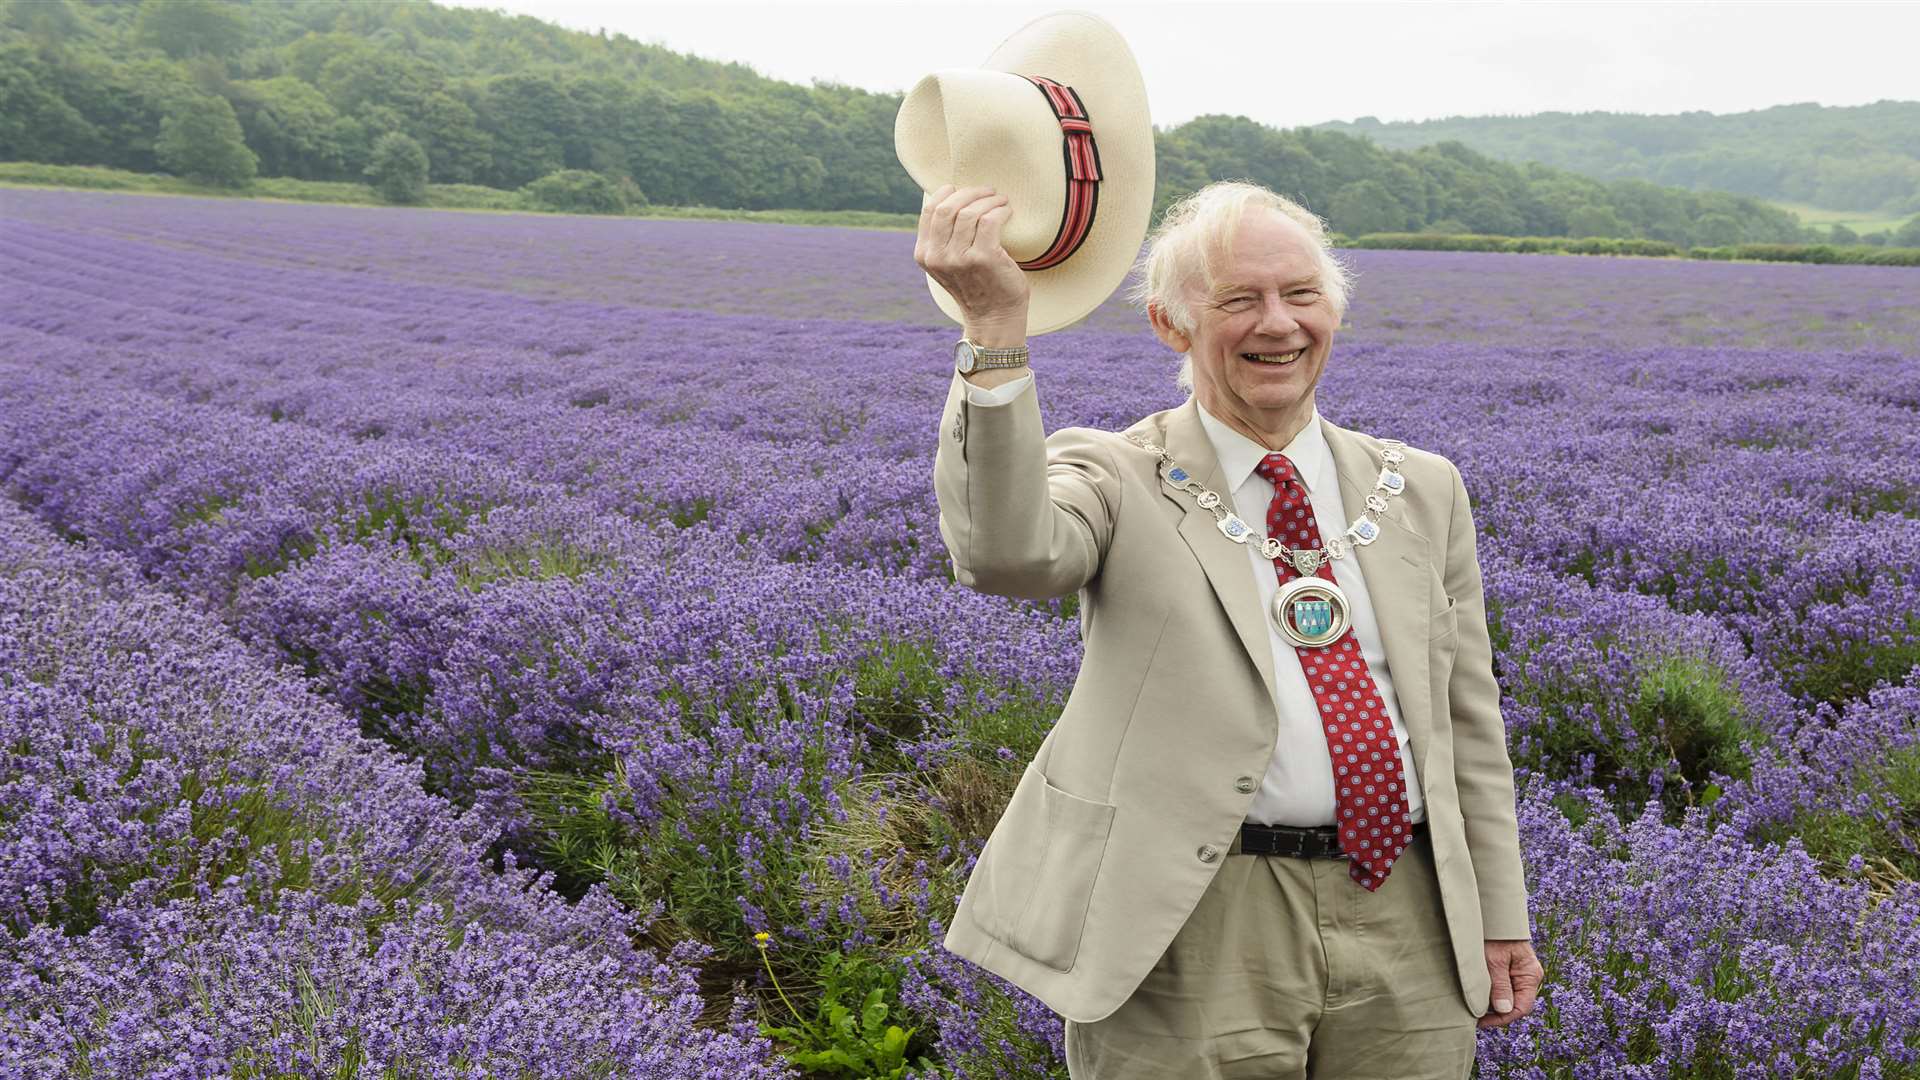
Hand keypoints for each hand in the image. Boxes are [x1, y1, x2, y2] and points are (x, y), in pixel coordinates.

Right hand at [913, 183, 1029, 343]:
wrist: (993, 318)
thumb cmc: (977, 286)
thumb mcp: (948, 263)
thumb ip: (943, 239)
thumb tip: (952, 199)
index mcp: (924, 254)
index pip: (930, 210)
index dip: (948, 193)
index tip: (964, 190)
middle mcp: (937, 256)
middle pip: (949, 207)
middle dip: (971, 193)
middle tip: (988, 192)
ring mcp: (959, 258)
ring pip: (970, 211)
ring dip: (990, 200)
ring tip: (1001, 201)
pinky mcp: (983, 258)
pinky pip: (990, 220)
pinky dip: (1001, 210)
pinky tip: (1007, 211)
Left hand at [1477, 938, 1541, 1029]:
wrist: (1493, 913)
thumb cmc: (1495, 934)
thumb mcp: (1494, 960)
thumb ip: (1499, 985)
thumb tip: (1504, 1010)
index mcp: (1530, 975)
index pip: (1521, 1008)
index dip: (1502, 1018)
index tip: (1481, 1021)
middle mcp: (1527, 976)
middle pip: (1514, 1005)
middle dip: (1495, 1013)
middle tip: (1474, 1016)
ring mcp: (1519, 973)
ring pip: (1507, 997)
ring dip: (1492, 1004)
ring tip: (1473, 1006)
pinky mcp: (1508, 969)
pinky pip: (1502, 988)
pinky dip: (1490, 994)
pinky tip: (1477, 994)